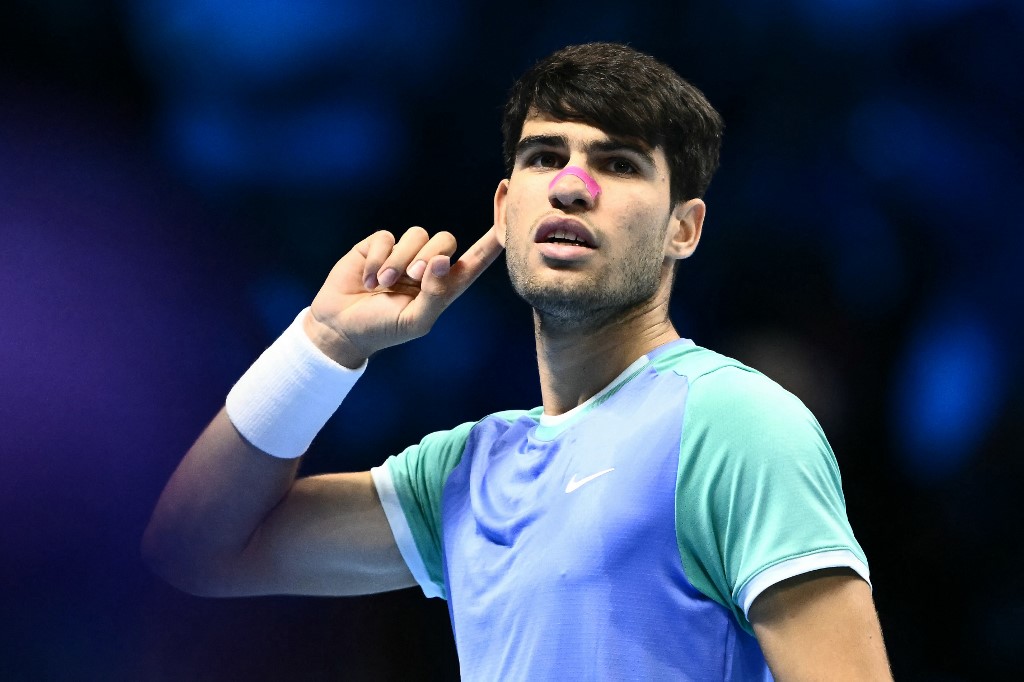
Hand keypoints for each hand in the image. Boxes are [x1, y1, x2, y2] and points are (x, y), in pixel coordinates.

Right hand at [304, 226, 503, 366]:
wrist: (340, 327)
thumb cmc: (383, 329)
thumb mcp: (415, 320)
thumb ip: (436, 293)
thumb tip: (444, 261)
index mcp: (446, 286)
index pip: (477, 258)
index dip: (494, 234)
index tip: (509, 203)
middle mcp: (428, 266)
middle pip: (445, 240)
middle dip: (428, 256)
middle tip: (410, 278)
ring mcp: (403, 253)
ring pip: (416, 235)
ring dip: (398, 261)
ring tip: (382, 285)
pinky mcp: (378, 245)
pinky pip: (387, 237)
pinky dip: (378, 259)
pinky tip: (368, 280)